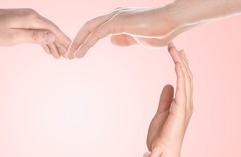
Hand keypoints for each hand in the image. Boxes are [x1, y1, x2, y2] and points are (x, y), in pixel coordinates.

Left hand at [0, 8, 70, 58]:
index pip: (53, 29)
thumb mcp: (14, 36)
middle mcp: (33, 16)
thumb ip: (34, 37)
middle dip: (60, 43)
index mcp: (32, 19)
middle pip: (51, 30)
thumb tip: (52, 37)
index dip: (63, 39)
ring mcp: (29, 18)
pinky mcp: (24, 21)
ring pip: (46, 31)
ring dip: (53, 43)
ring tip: (59, 55)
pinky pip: (39, 31)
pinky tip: (48, 49)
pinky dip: (44, 40)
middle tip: (68, 55)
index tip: (71, 47)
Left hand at [67, 6, 182, 57]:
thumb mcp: (139, 38)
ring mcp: (115, 17)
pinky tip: (79, 54)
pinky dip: (86, 44)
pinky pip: (96, 34)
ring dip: (77, 43)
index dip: (85, 40)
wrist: (172, 22)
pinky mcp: (118, 22)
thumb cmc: (160, 31)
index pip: (95, 28)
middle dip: (76, 41)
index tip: (77, 52)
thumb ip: (125, 39)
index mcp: (118, 19)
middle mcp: (114, 15)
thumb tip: (112, 41)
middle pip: (88, 27)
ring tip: (70, 56)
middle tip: (67, 54)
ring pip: (89, 29)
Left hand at [146, 44, 192, 156]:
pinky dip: (180, 73)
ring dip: (180, 62)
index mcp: (182, 104)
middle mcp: (187, 103)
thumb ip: (165, 99)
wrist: (162, 152)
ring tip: (174, 49)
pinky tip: (176, 62)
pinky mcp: (180, 108)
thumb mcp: (161, 113)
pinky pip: (182, 86)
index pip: (183, 81)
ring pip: (185, 78)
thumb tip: (168, 85)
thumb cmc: (160, 137)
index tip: (177, 53)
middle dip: (181, 60)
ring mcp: (185, 105)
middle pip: (186, 76)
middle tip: (175, 46)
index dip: (181, 66)